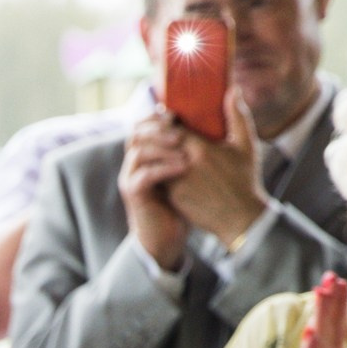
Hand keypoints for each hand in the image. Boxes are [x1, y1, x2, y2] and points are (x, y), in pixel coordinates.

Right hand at [117, 111, 193, 272]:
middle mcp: (136, 161)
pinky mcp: (134, 193)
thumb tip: (215, 129)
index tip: (177, 111)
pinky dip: (162, 168)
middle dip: (156, 125)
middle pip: (136, 132)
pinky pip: (144, 175)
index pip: (145, 124)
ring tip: (183, 146)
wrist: (168, 236)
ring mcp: (131, 176)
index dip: (157, 114)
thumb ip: (199, 146)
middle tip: (178, 124)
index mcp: (148, 152)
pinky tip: (183, 166)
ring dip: (160, 145)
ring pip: (138, 150)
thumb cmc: (182, 202)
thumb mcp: (193, 170)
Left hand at [165, 91, 269, 250]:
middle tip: (152, 128)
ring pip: (155, 161)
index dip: (164, 119)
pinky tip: (157, 167)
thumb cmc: (245, 181)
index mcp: (200, 149)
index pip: (171, 126)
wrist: (240, 219)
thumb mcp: (246, 146)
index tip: (165, 115)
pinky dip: (157, 171)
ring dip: (153, 154)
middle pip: (158, 142)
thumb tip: (233, 90)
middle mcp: (184, 165)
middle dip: (154, 135)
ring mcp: (176, 183)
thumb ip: (237, 116)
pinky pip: (158, 179)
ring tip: (153, 147)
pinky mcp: (173, 198)